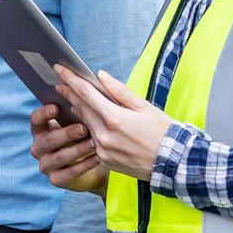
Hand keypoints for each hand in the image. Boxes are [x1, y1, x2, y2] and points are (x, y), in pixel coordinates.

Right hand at [30, 104, 107, 195]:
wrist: (90, 165)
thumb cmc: (82, 137)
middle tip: (83, 128)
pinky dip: (84, 165)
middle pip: (48, 140)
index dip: (44, 114)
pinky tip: (97, 158)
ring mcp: (46, 165)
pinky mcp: (55, 180)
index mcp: (40, 130)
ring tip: (94, 143)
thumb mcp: (76, 122)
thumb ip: (75, 109)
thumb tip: (81, 90)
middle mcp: (38, 148)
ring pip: (59, 157)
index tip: (56, 108)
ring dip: (77, 150)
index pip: (35, 120)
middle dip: (66, 134)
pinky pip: (69, 173)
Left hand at [54, 66, 172, 181]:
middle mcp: (104, 135)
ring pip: (85, 125)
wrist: (173, 164)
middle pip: (81, 108)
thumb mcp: (144, 106)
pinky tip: (91, 121)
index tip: (59, 69)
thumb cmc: (162, 132)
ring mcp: (102, 150)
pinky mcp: (104, 161)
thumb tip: (101, 76)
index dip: (70, 79)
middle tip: (61, 82)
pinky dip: (91, 129)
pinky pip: (92, 141)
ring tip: (74, 99)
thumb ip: (120, 91)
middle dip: (70, 94)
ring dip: (79, 111)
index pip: (85, 93)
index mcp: (114, 118)